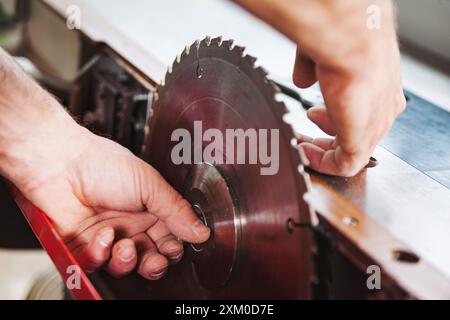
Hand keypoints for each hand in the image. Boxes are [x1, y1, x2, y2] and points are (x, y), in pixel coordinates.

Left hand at [0, 88, 209, 278]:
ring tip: (124, 246)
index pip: (169, 238)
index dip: (173, 249)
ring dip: (127, 261)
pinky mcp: (83, 246)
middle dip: (153, 264)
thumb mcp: (150, 184)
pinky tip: (102, 237)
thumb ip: (177, 211)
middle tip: (154, 260)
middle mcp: (130, 225)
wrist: (60, 163)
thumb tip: (201, 230)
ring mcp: (107, 236)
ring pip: (124, 266)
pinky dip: (101, 254)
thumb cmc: (102, 164)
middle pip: (149, 258)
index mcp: (150, 209)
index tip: (174, 249)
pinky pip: (96, 263)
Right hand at [236, 0, 405, 176]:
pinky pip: (343, 165)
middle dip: (325, 136)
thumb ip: (311, 71)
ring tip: (301, 143)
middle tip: (305, 136)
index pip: (358, 113)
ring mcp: (374, 126)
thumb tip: (302, 80)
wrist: (351, 40)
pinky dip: (321, 162)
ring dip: (322, 151)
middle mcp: (382, 109)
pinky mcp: (362, 141)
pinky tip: (303, 151)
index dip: (332, 118)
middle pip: (354, 136)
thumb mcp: (321, 56)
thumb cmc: (342, 38)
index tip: (312, 116)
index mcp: (379, 87)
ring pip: (350, 153)